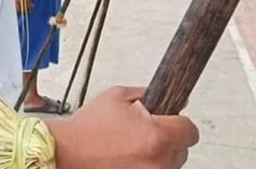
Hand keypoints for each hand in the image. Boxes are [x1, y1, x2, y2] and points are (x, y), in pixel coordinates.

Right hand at [46, 86, 198, 168]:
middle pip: (182, 150)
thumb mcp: (117, 96)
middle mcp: (158, 162)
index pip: (190, 130)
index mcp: (156, 136)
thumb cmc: (87, 129)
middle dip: (166, 140)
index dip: (178, 122)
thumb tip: (167, 95)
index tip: (169, 122)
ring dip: (157, 156)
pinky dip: (145, 166)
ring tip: (131, 148)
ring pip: (169, 165)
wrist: (64, 153)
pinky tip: (128, 159)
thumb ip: (146, 94)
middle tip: (142, 134)